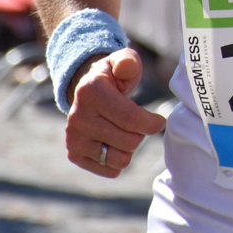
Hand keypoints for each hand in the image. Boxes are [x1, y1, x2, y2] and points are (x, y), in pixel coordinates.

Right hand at [65, 47, 165, 178]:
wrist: (87, 91)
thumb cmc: (113, 78)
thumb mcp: (122, 62)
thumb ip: (128, 61)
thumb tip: (127, 66)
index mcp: (91, 92)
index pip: (131, 119)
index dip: (152, 124)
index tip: (159, 121)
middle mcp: (78, 117)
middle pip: (129, 141)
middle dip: (141, 133)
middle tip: (136, 123)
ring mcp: (74, 138)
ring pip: (120, 159)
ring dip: (130, 148)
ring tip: (125, 132)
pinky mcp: (74, 153)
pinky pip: (109, 170)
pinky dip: (118, 160)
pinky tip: (115, 144)